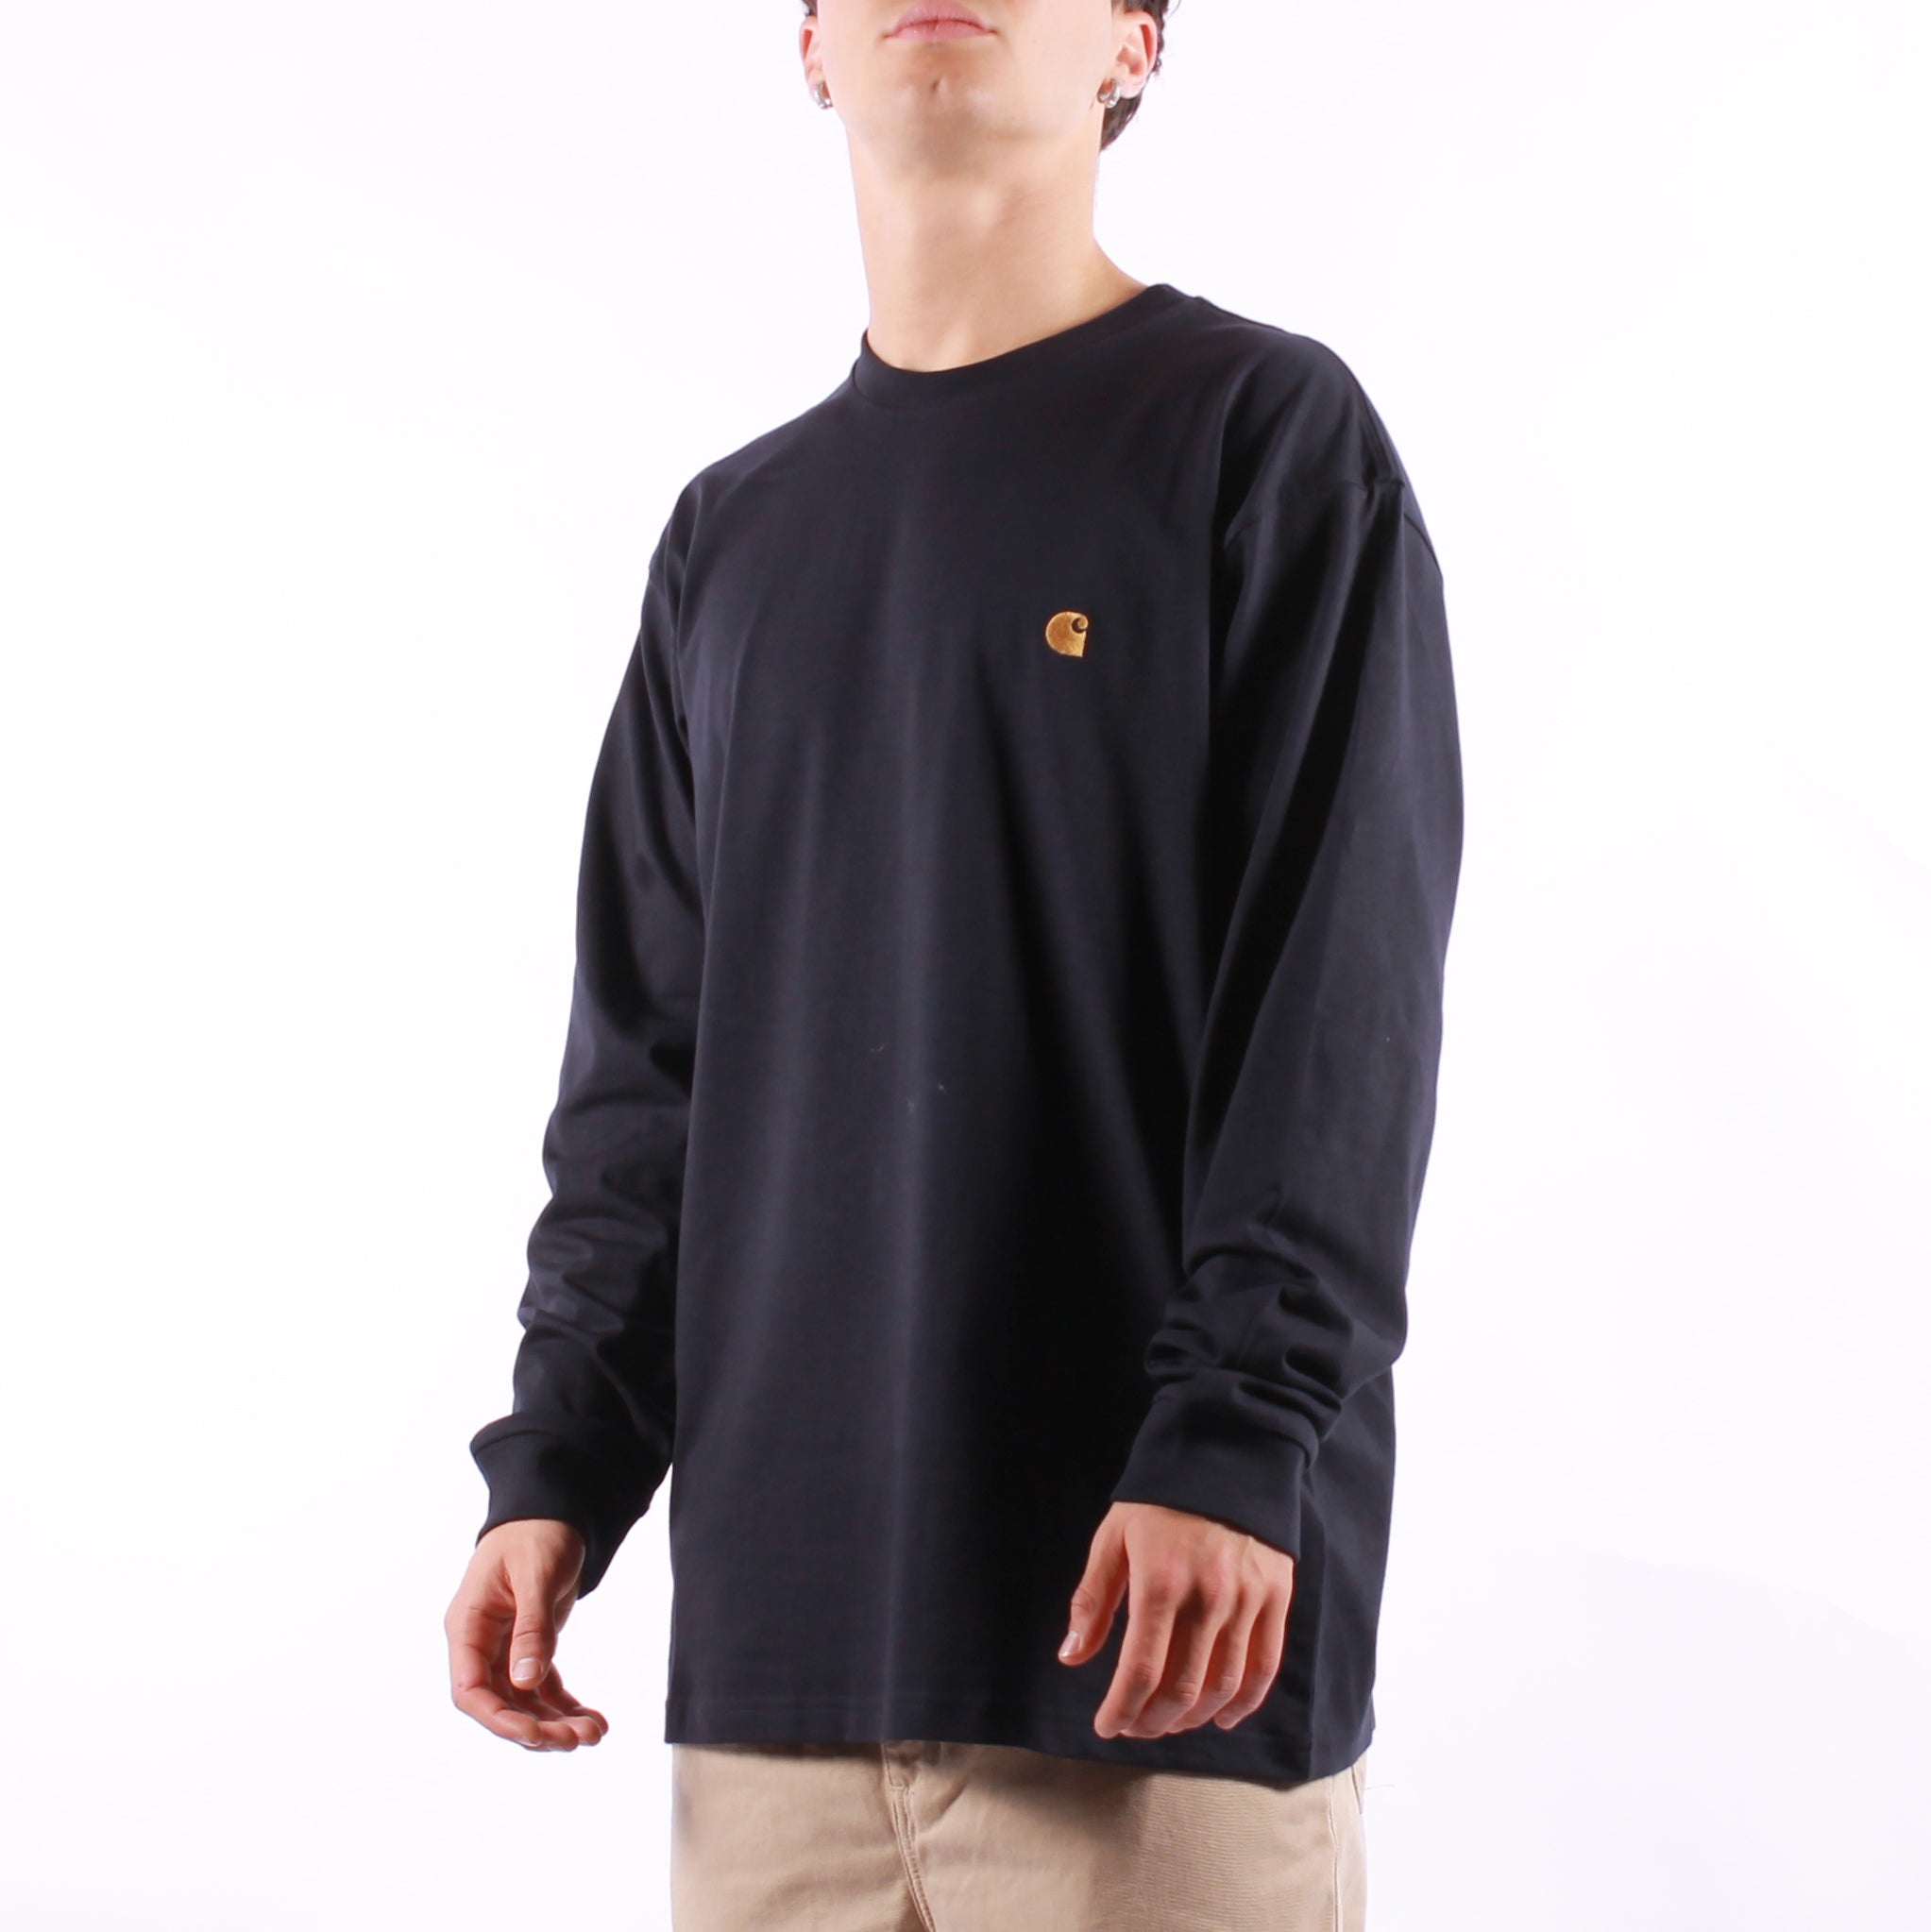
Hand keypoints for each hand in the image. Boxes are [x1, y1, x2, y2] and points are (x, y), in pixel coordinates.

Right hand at [446, 1520, 609, 1750]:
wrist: (553, 1511)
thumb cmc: (535, 1534)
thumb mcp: (534, 1576)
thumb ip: (531, 1628)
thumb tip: (525, 1682)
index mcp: (469, 1625)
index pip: (470, 1690)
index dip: (499, 1719)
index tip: (535, 1735)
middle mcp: (482, 1644)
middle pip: (501, 1704)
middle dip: (537, 1727)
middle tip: (577, 1740)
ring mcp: (505, 1648)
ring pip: (524, 1702)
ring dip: (556, 1722)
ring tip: (595, 1733)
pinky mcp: (531, 1646)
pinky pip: (544, 1687)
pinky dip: (566, 1706)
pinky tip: (593, 1720)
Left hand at [1057, 1500, 1294, 1738]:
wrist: (1227, 1454)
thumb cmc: (1159, 1501)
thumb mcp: (1114, 1538)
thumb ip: (1092, 1600)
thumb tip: (1071, 1656)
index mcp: (1160, 1582)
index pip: (1140, 1670)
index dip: (1121, 1709)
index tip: (1107, 1726)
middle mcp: (1208, 1597)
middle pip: (1182, 1688)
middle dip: (1153, 1720)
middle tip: (1135, 1726)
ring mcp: (1247, 1599)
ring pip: (1223, 1685)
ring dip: (1193, 1718)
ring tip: (1169, 1723)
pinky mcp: (1275, 1597)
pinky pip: (1264, 1667)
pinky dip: (1244, 1703)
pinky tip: (1222, 1717)